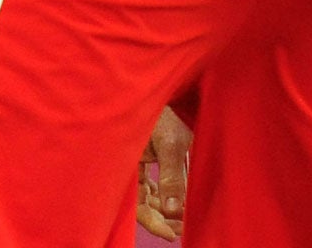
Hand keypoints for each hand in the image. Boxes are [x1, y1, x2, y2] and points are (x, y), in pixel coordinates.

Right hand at [136, 105, 191, 240]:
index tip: (170, 234)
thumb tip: (173, 210)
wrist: (164, 79)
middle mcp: (131, 161)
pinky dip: (171, 191)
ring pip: (153, 191)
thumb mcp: (170, 142)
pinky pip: (160, 179)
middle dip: (161, 217)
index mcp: (126, 159)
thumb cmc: (162, 106)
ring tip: (186, 220)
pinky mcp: (153, 152)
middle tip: (181, 230)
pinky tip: (183, 202)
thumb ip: (171, 176)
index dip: (151, 221)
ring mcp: (141, 157)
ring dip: (168, 206)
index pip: (135, 201)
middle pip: (143, 199)